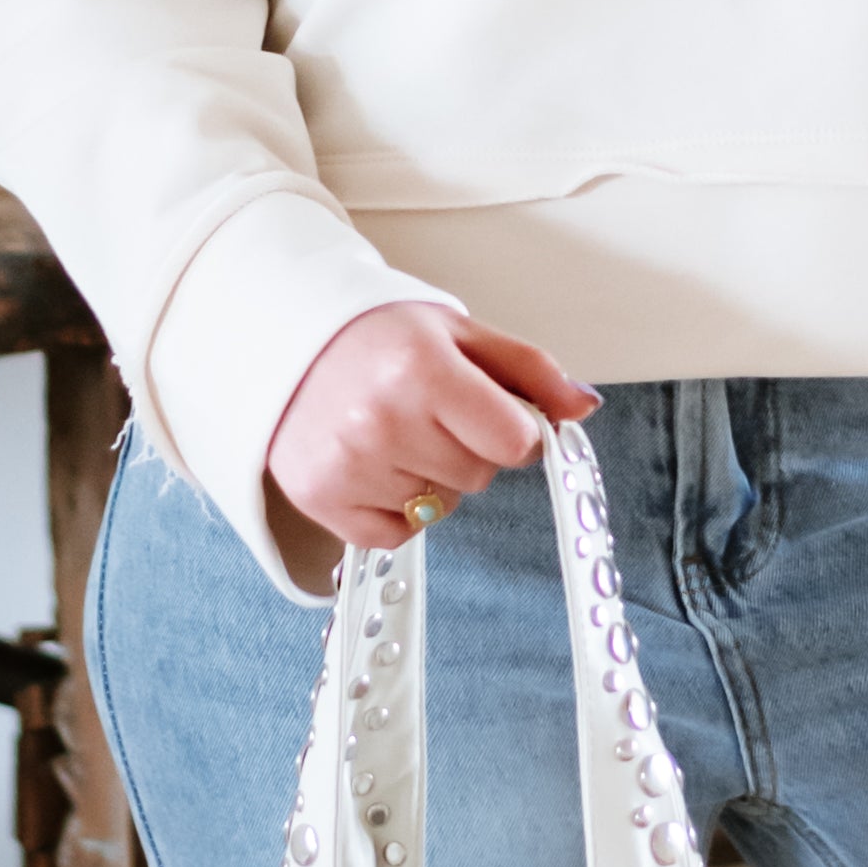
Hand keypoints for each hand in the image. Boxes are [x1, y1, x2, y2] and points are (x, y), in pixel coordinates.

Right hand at [265, 304, 599, 578]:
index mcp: (424, 371)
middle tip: (425, 410)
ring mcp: (349, 466)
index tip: (486, 411)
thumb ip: (529, 371)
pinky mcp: (321, 501)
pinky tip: (372, 462)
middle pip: (476, 477)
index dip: (511, 430)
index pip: (514, 443)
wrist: (282, 341)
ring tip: (391, 431)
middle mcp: (382, 422)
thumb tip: (585, 408)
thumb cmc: (379, 336)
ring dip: (427, 477)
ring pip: (439, 507)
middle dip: (464, 448)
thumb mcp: (458, 333)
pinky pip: (396, 533)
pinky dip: (394, 508)